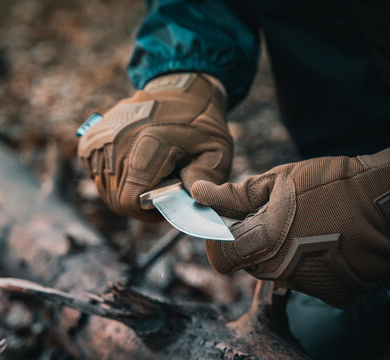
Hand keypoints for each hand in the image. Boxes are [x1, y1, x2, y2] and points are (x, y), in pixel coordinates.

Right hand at [78, 73, 232, 221]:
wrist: (179, 88)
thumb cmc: (199, 123)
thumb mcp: (216, 149)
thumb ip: (206, 177)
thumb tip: (189, 196)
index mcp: (149, 145)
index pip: (129, 200)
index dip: (145, 213)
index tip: (161, 207)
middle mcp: (118, 141)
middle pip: (115, 198)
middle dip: (137, 204)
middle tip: (157, 190)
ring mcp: (101, 138)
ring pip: (103, 187)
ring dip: (123, 189)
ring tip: (147, 175)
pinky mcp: (92, 137)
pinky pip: (94, 172)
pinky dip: (109, 176)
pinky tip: (130, 165)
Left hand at [191, 148, 389, 307]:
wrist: (386, 199)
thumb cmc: (330, 184)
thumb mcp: (277, 180)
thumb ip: (234, 194)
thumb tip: (199, 193)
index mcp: (263, 243)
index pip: (219, 257)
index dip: (220, 240)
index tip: (232, 223)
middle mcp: (283, 272)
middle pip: (248, 262)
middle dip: (253, 240)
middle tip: (276, 215)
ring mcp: (310, 286)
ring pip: (277, 270)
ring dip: (282, 251)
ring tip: (306, 225)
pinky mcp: (334, 293)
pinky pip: (306, 279)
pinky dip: (308, 262)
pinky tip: (324, 240)